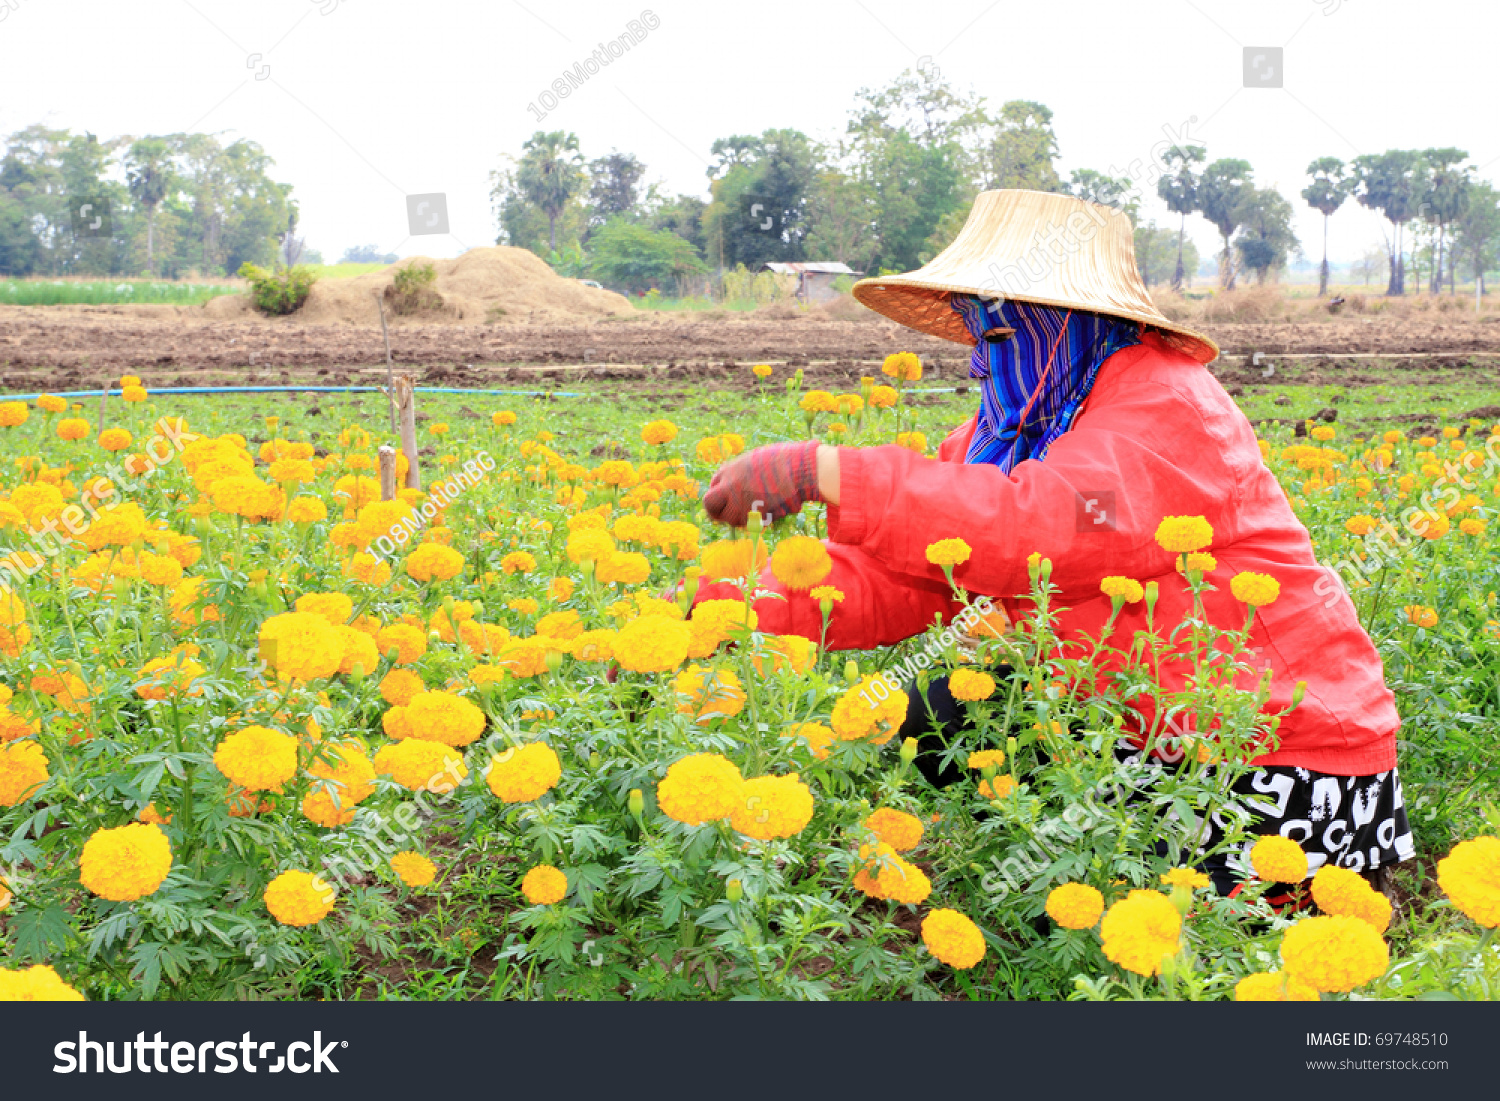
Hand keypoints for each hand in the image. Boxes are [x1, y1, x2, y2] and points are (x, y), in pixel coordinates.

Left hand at [703, 440, 821, 527]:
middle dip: (717, 512)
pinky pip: (750, 524)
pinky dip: (757, 521)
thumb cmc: (783, 461)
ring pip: (731, 520)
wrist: (798, 469)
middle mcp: (728, 486)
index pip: (713, 486)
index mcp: (729, 470)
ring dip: (742, 518)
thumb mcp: (755, 462)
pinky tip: (771, 509)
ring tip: (760, 508)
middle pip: (709, 505)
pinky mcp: (752, 516)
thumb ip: (742, 475)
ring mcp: (738, 502)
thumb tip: (741, 489)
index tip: (728, 498)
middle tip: (727, 516)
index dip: (720, 494)